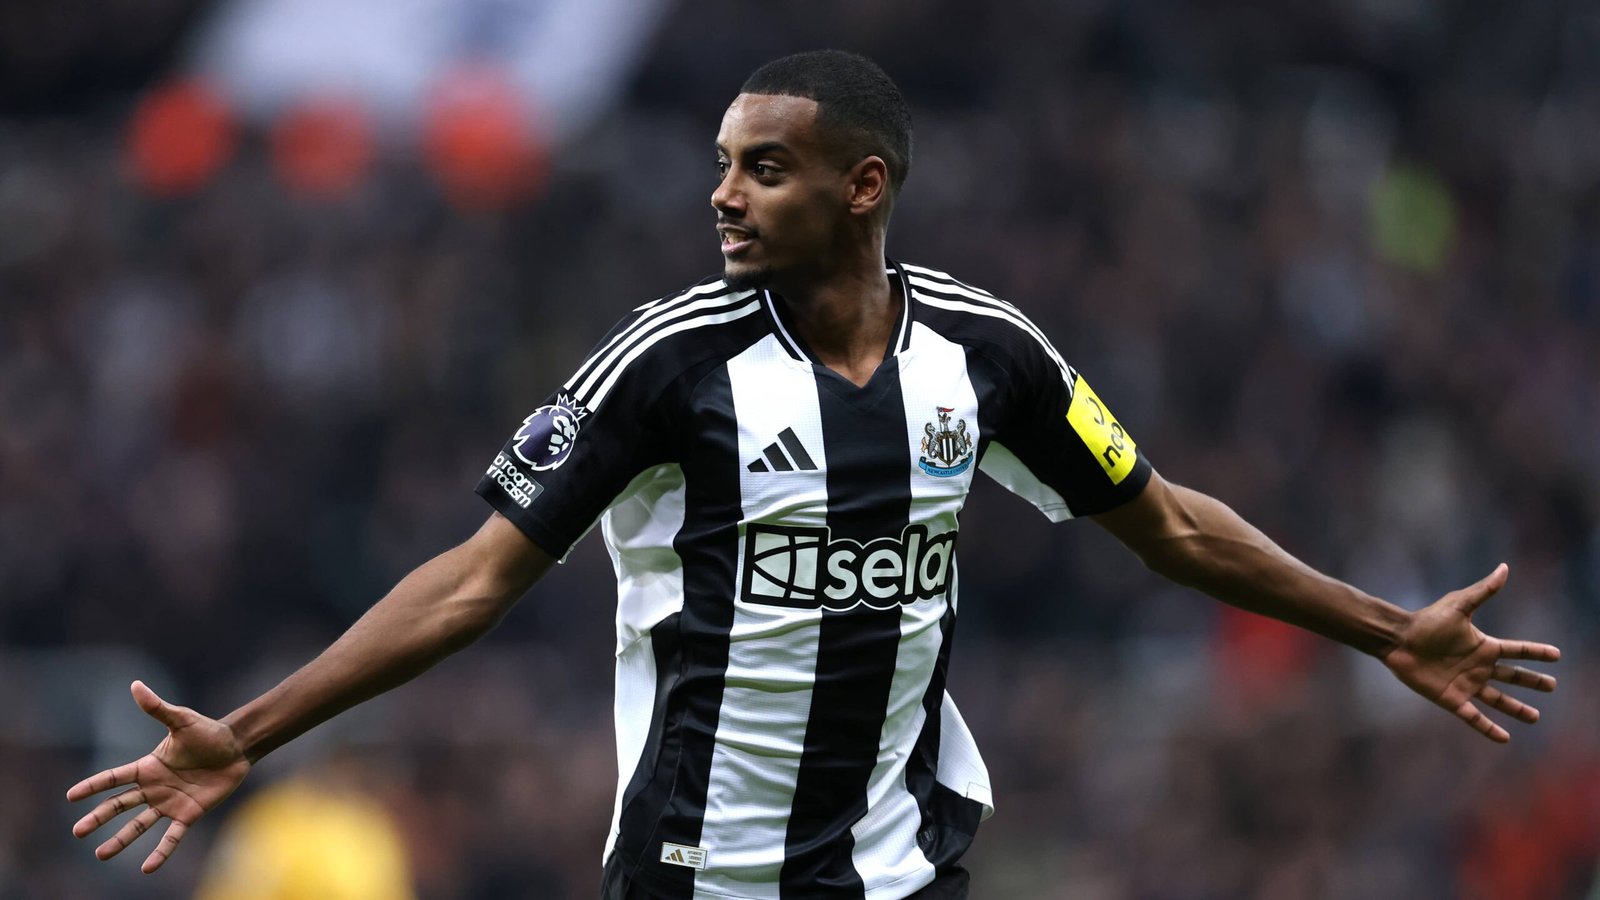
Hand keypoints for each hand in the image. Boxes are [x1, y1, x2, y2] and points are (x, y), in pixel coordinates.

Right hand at [66, 680, 251, 872]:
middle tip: (77, 831)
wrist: (238, 747)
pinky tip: (147, 868)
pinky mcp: (189, 814)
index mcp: (147, 766)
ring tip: (100, 854)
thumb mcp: (182, 720)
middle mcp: (154, 788)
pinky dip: (160, 852)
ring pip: (139, 825)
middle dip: (98, 818)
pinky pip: (172, 837)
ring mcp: (170, 803)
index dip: (93, 787)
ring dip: (120, 840)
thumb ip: (158, 709)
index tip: (70, 796)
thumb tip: (136, 685)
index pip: (113, 778)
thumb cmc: (209, 732)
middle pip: (119, 805)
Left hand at [1383, 564, 1560, 742]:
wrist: (1398, 639)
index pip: (1517, 651)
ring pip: (1498, 700)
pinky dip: (1488, 728)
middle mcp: (1478, 666)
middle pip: (1512, 677)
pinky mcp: (1452, 698)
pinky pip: (1474, 717)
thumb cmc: (1426, 621)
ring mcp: (1466, 684)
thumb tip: (1504, 568)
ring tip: (1534, 717)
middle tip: (1551, 686)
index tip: (1556, 655)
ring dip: (1516, 709)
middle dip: (1532, 682)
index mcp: (1483, 646)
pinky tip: (1504, 738)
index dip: (1536, 653)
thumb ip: (1483, 591)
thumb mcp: (1459, 605)